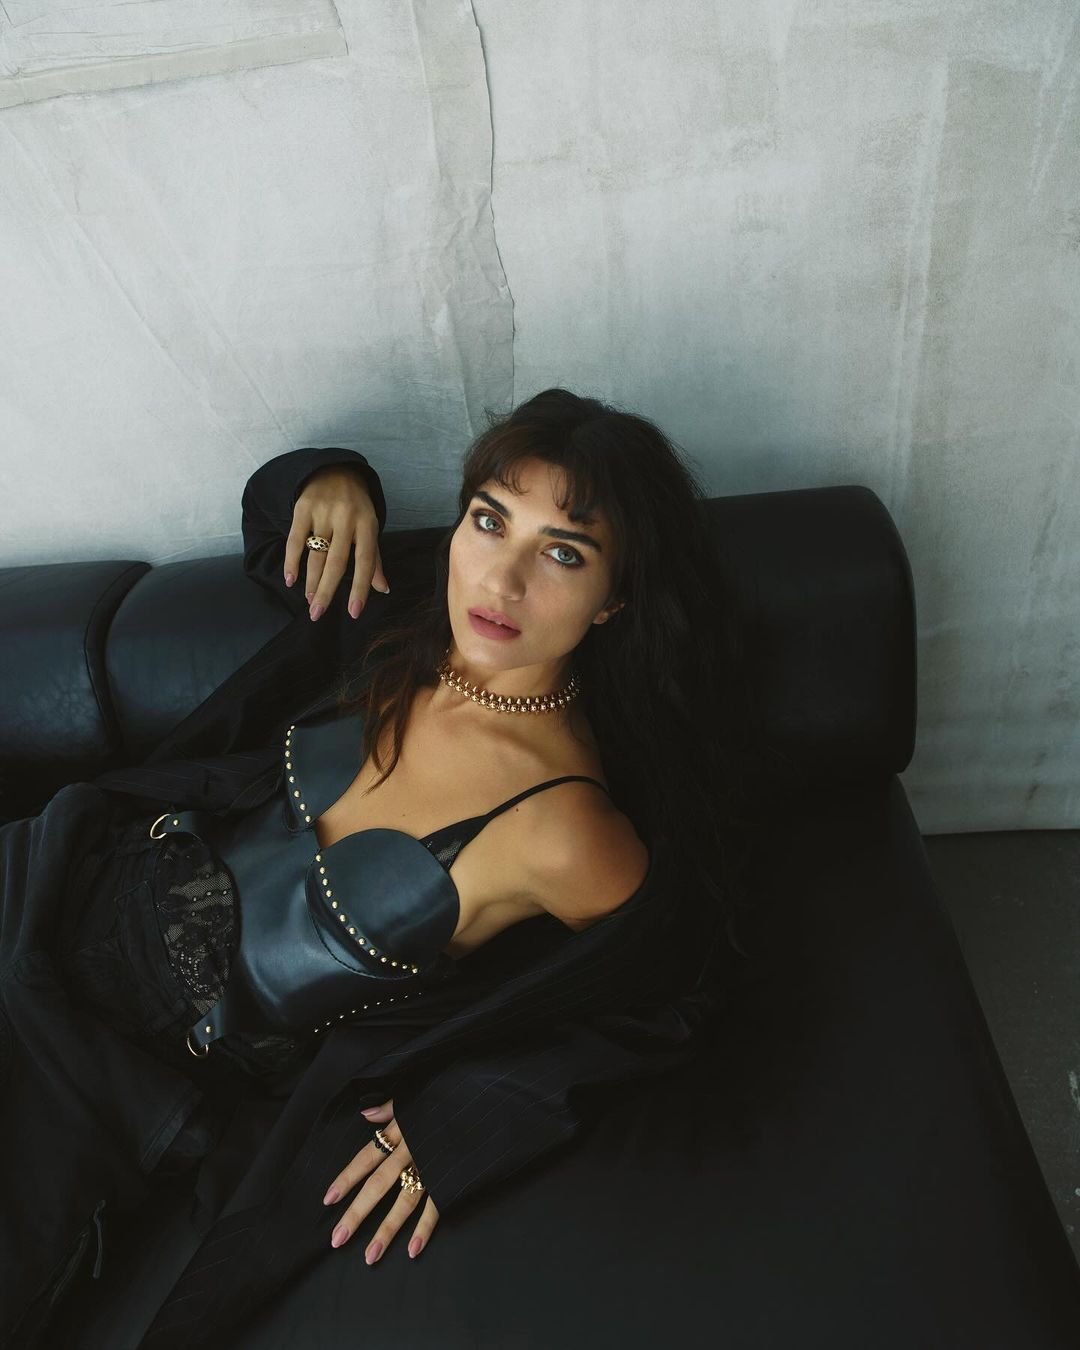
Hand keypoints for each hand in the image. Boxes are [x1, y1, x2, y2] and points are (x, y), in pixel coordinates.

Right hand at [285, 465, 389, 621]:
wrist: (335, 470)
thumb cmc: (356, 507)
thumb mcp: (369, 528)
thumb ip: (374, 559)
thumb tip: (382, 589)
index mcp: (368, 525)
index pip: (366, 561)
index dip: (360, 588)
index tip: (354, 612)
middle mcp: (347, 518)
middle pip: (336, 562)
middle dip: (327, 592)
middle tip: (318, 614)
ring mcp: (324, 512)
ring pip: (315, 554)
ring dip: (311, 581)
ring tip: (309, 600)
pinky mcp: (303, 508)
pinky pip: (295, 540)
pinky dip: (292, 562)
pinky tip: (291, 580)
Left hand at [321, 1097, 440, 1262]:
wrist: (488, 1099)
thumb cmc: (450, 1093)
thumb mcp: (417, 1093)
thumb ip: (391, 1107)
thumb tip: (366, 1115)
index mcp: (402, 1130)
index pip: (367, 1156)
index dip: (347, 1178)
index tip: (327, 1200)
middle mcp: (413, 1150)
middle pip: (380, 1184)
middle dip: (358, 1212)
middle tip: (337, 1239)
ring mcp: (433, 1166)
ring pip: (405, 1200)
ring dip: (387, 1229)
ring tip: (370, 1256)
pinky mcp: (452, 1176)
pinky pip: (438, 1204)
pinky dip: (426, 1228)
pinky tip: (412, 1250)